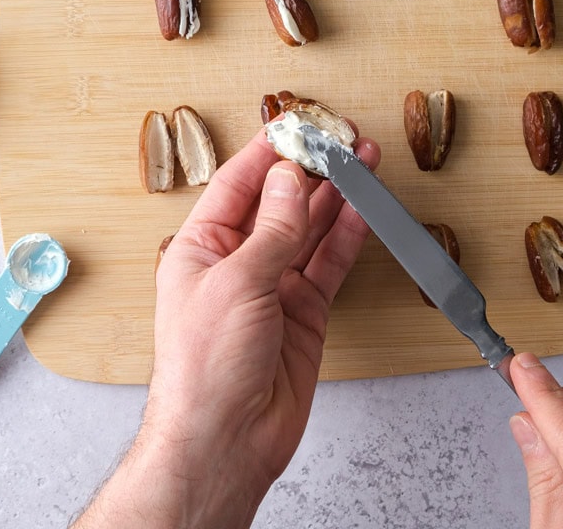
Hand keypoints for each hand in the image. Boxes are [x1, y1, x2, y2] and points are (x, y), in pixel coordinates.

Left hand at [73, 128, 379, 528]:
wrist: (225, 439)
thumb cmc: (203, 369)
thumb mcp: (236, 283)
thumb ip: (273, 230)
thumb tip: (291, 180)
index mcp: (199, 247)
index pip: (238, 184)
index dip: (269, 152)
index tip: (298, 124)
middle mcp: (236, 263)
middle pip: (279, 202)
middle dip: (310, 170)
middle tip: (342, 139)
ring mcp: (272, 287)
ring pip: (310, 229)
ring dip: (336, 197)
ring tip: (363, 162)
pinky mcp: (303, 313)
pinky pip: (329, 264)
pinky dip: (348, 236)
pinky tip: (363, 209)